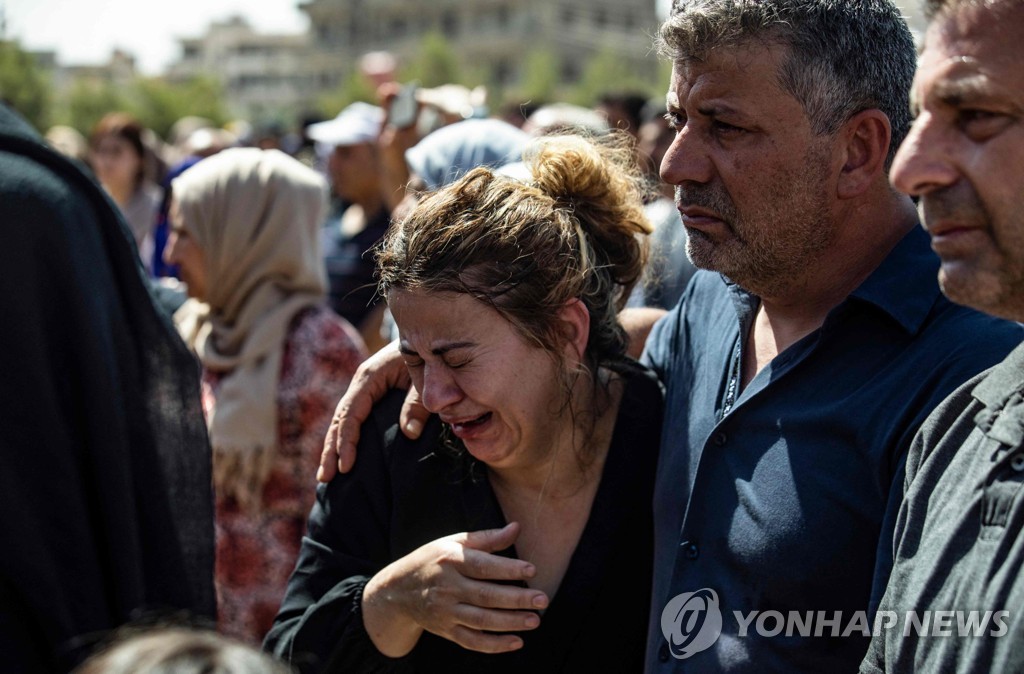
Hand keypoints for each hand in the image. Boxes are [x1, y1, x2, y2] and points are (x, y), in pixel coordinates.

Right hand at [317, 341, 429, 480]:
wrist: (428, 339)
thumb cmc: (428, 357)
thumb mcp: (425, 378)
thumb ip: (418, 403)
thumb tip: (410, 434)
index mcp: (369, 377)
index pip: (351, 413)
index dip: (347, 441)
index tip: (346, 466)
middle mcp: (360, 384)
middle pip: (339, 419)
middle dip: (331, 450)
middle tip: (326, 478)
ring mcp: (363, 391)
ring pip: (341, 422)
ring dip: (332, 448)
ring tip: (325, 477)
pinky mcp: (370, 398)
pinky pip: (352, 421)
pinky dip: (344, 440)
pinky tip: (341, 460)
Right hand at [361, 523, 547, 655]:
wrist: (397, 590)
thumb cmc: (431, 560)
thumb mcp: (453, 542)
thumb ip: (487, 537)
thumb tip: (517, 527)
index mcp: (450, 561)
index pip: (482, 566)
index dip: (507, 569)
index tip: (532, 570)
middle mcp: (447, 587)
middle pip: (486, 596)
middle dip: (516, 599)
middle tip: (542, 599)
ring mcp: (446, 612)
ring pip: (481, 621)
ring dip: (510, 622)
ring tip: (535, 620)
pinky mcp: (446, 631)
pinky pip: (472, 641)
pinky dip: (494, 645)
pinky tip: (516, 641)